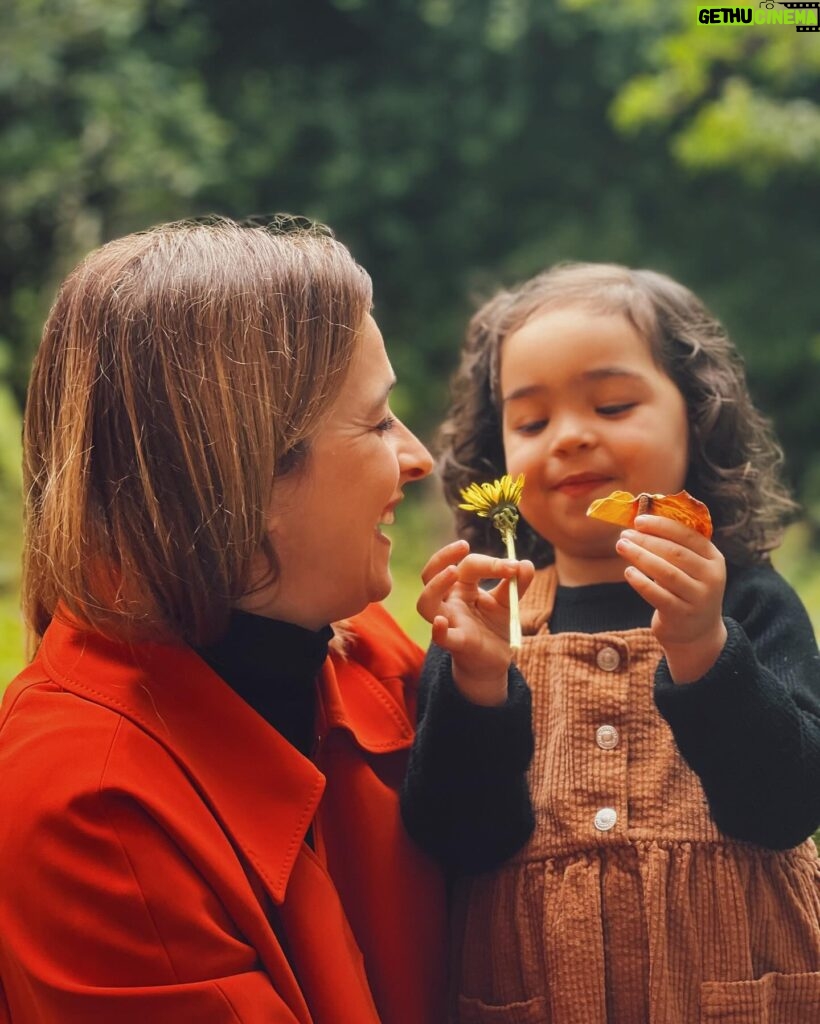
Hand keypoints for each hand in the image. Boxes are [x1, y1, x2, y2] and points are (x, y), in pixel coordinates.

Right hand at [417, 540, 534, 705]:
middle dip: (443, 556)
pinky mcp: (456, 643)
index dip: (491, 562)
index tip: (514, 566)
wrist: (494, 660)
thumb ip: (517, 583)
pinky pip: (441, 637)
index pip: (468, 565)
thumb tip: (525, 564)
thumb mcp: (508, 602)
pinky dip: (438, 631)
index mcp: (461, 587)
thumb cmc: (494, 626)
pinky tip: (440, 622)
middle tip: (464, 545)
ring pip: (425, 603)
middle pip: (431, 573)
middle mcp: (449, 601)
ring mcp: (449, 621)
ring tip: (453, 572)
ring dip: (436, 585)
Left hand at [615, 514, 726, 683]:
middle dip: (646, 540)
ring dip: (640, 556)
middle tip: (624, 535)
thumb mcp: (692, 568)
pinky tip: (628, 571)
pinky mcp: (681, 615)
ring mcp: (697, 598)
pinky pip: (657, 595)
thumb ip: (676, 546)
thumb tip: (642, 522)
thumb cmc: (687, 590)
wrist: (697, 633)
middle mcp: (711, 577)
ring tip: (621, 547)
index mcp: (714, 558)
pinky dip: (640, 581)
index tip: (639, 520)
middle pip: (674, 552)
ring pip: (665, 572)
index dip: (662, 526)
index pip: (688, 535)